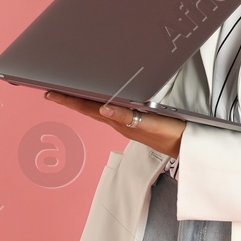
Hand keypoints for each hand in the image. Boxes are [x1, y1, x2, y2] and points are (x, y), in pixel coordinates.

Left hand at [44, 90, 185, 158]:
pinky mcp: (137, 123)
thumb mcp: (151, 124)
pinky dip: (101, 105)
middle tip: (54, 92)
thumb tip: (103, 109)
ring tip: (71, 94)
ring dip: (84, 102)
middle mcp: (120, 123)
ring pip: (99, 111)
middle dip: (71, 100)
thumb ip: (127, 117)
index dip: (69, 100)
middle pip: (89, 109)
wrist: (189, 148)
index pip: (88, 109)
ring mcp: (128, 124)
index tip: (51, 93)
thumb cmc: (173, 135)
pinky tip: (102, 102)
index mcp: (120, 121)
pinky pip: (113, 112)